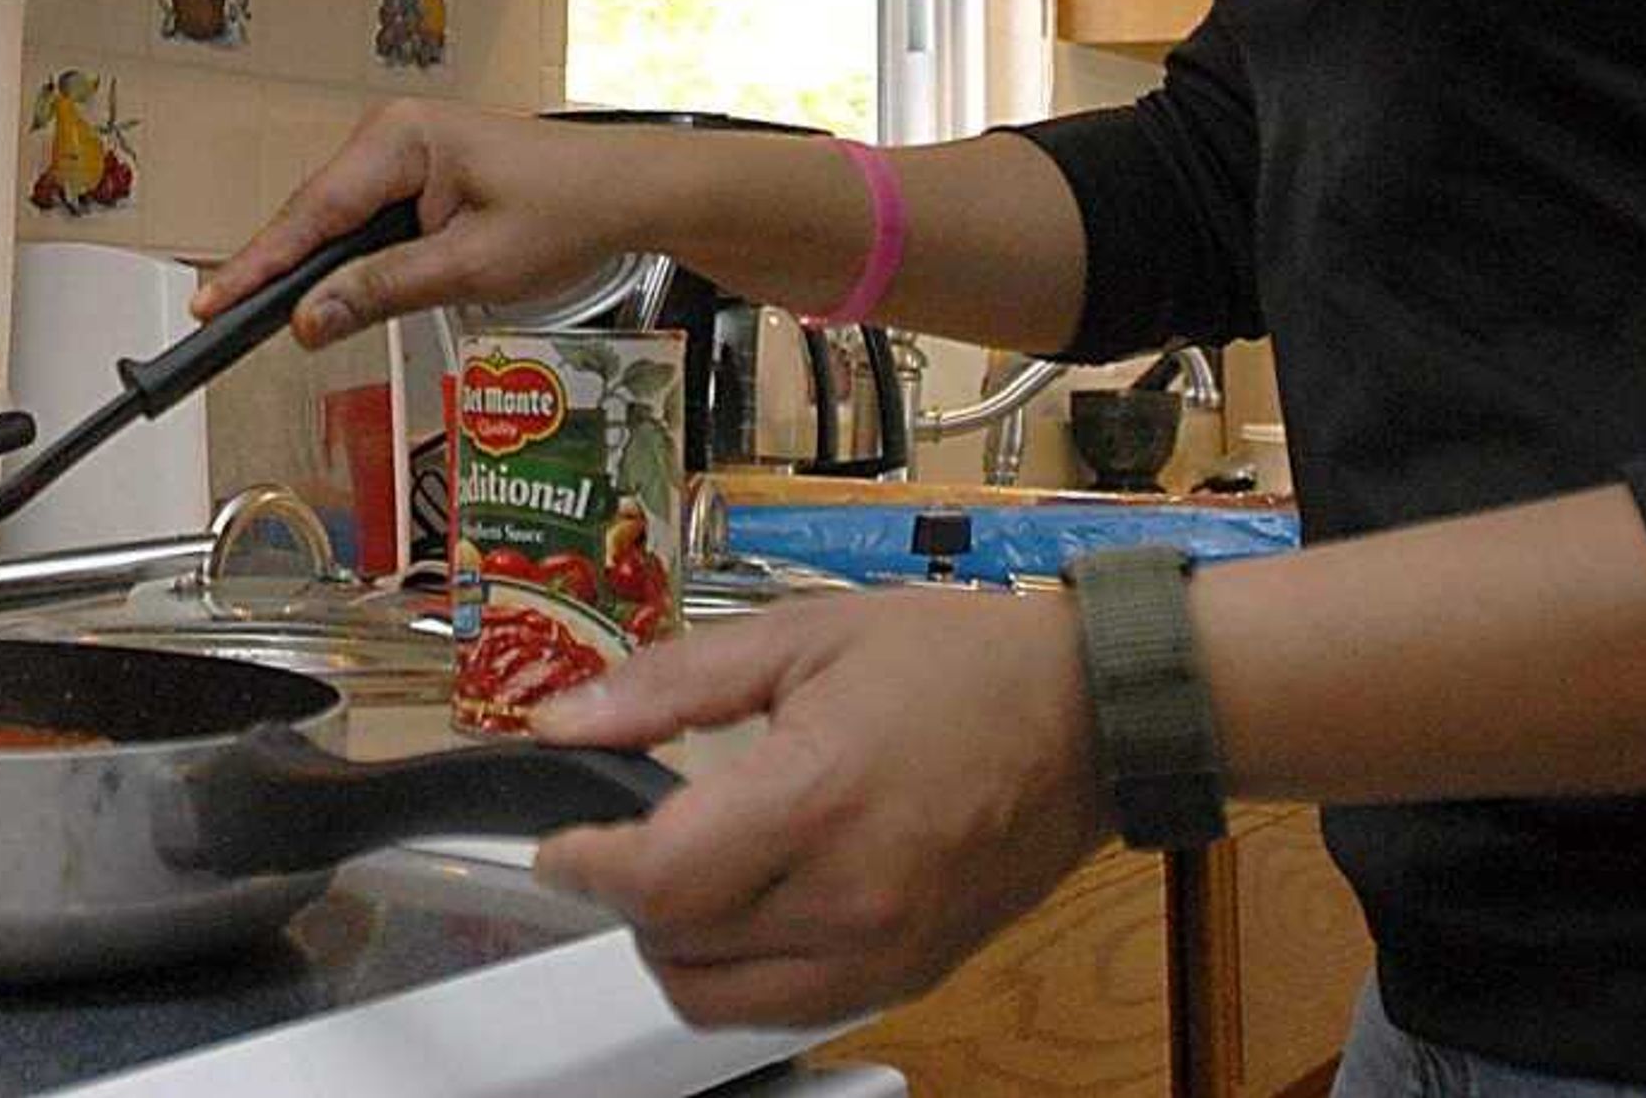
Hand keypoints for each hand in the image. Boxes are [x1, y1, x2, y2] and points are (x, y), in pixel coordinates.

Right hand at [189, 102, 662, 346]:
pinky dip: (351, 256)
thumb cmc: (569, 210)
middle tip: (222, 321)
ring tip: (261, 312)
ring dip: (317, 267)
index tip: (212, 303)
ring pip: (340, 219)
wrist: (629, 190)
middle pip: (315, 214)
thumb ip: (383, 290)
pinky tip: (334, 291)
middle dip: (277, 270)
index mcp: (400, 138)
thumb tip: (310, 318)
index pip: (311, 214)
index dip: (259, 266)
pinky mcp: (422, 169)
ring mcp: (406, 148)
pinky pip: (368, 217)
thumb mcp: (472, 264)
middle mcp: (393, 132)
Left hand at [525, 588, 1108, 1029]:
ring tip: (682, 875)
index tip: (559, 843)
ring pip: (718, 1003)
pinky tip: (743, 909)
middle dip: (623, 899)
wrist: (1087, 717)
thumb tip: (566, 720)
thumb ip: (668, 686)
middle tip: (619, 843)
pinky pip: (784, 1011)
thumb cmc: (958, 665)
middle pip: (673, 952)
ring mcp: (882, 952)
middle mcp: (848, 897)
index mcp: (815, 799)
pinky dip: (739, 976)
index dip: (583, 865)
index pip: (655, 881)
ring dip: (674, 949)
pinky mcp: (907, 977)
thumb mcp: (797, 636)